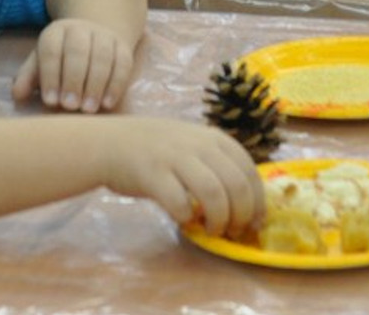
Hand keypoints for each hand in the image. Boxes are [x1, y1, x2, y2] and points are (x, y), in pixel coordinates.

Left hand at [12, 17, 136, 112]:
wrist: (92, 37)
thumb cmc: (61, 59)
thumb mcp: (41, 64)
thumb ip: (29, 78)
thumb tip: (17, 94)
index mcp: (56, 32)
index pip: (51, 50)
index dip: (50, 75)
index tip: (51, 101)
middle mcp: (80, 29)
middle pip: (78, 51)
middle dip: (73, 80)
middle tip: (70, 106)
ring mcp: (104, 36)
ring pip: (102, 56)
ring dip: (96, 84)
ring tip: (89, 109)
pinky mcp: (123, 46)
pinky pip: (123, 63)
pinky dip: (116, 84)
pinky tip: (108, 104)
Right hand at [102, 120, 265, 238]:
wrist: (110, 142)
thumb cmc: (155, 148)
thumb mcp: (192, 144)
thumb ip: (216, 163)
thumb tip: (245, 202)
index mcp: (213, 138)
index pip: (249, 171)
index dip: (258, 202)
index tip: (256, 222)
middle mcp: (198, 145)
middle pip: (237, 185)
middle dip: (242, 215)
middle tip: (233, 230)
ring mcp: (175, 158)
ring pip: (214, 195)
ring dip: (218, 220)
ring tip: (212, 230)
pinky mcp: (153, 174)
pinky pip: (180, 203)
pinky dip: (186, 218)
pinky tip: (183, 220)